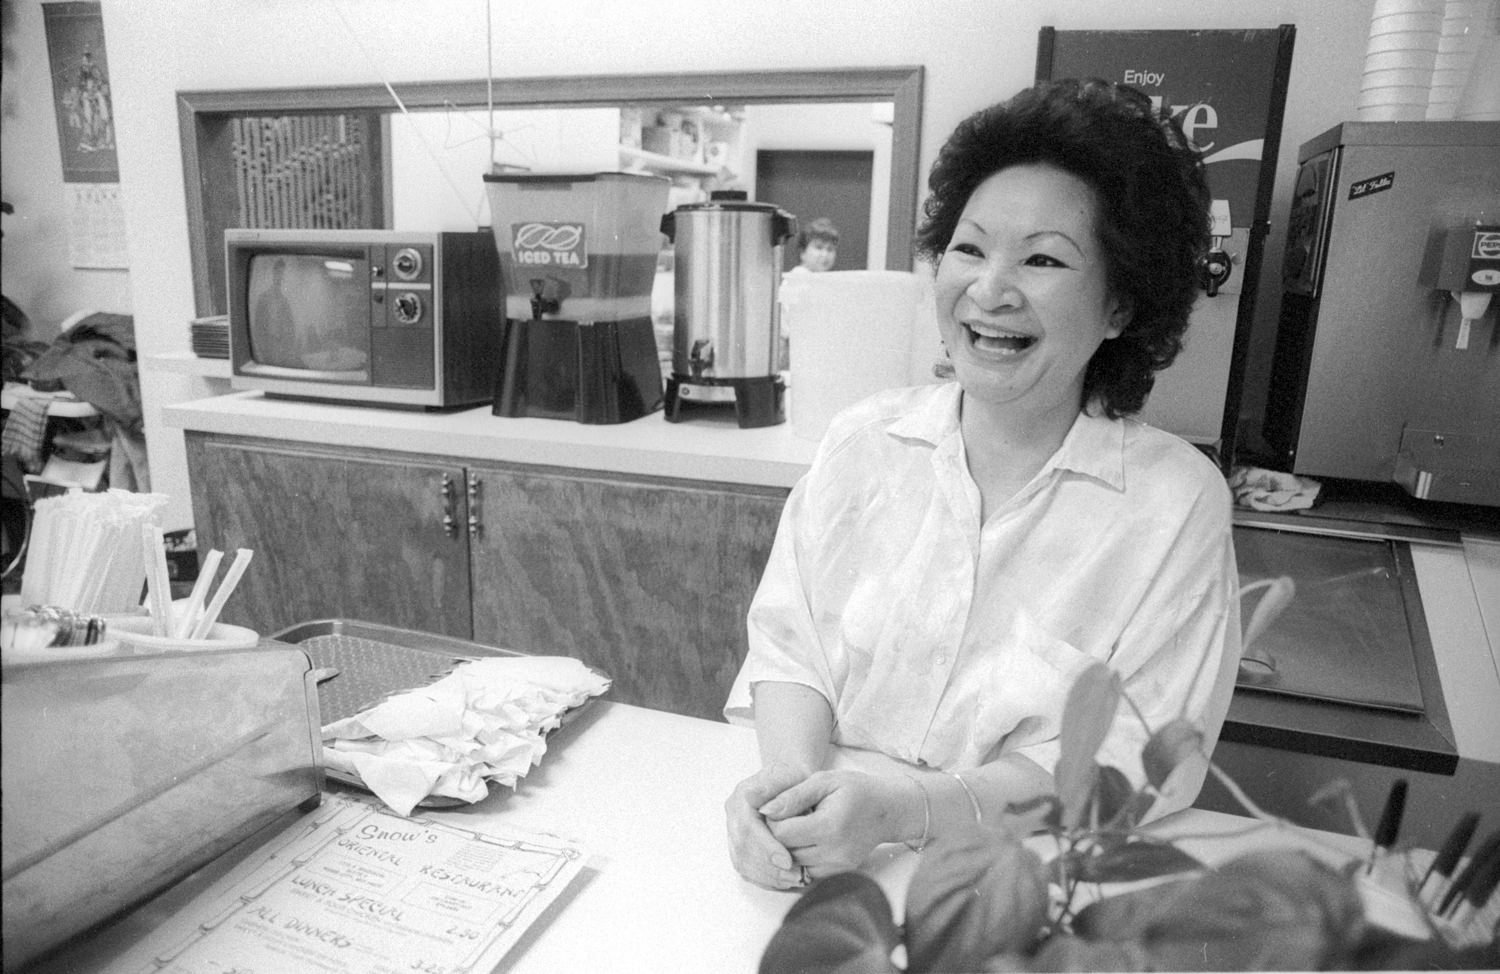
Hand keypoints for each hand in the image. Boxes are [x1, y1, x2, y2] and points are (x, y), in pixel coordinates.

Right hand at [726, 761, 808, 889]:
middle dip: (768, 866)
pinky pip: (744, 867)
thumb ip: (779, 789)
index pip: (747, 828)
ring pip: (741, 861)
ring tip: (793, 881)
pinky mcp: (739, 844)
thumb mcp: (792, 776)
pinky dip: (763, 878)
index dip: (766, 847)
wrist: (789, 780)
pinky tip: (783, 881)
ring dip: (766, 876)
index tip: (788, 860)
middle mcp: (733, 814)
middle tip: (795, 876)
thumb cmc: (795, 778)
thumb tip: (759, 804)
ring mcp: (733, 830)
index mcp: (742, 796)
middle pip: (742, 848)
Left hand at [760, 770, 915, 880]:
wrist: (888, 810)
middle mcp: (835, 852)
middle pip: (785, 853)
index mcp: (829, 826)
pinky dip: (801, 859)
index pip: (782, 834)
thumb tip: (764, 810)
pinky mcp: (841, 872)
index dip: (772, 822)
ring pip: (794, 865)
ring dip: (787, 849)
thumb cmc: (856, 790)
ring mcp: (839, 865)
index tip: (777, 808)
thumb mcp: (824, 781)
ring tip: (794, 828)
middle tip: (783, 818)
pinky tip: (806, 841)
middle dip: (777, 837)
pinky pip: (808, 872)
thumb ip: (793, 796)